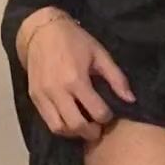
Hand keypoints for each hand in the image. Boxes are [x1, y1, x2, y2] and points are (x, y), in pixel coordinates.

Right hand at [26, 15, 134, 142]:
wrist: (42, 31)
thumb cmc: (74, 40)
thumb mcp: (99, 54)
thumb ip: (116, 78)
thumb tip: (130, 100)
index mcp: (76, 80)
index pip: (97, 112)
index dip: (107, 117)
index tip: (109, 113)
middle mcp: (57, 91)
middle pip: (76, 126)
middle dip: (91, 132)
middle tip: (98, 128)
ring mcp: (43, 95)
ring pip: (58, 128)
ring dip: (73, 132)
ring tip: (83, 126)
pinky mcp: (34, 97)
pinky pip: (47, 121)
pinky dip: (60, 125)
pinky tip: (70, 119)